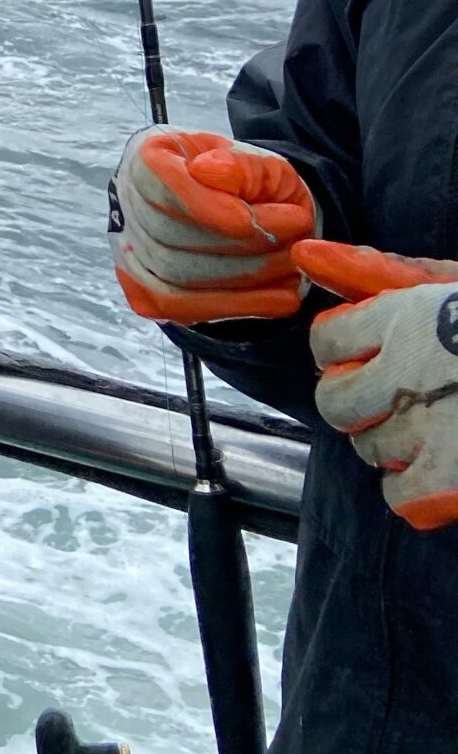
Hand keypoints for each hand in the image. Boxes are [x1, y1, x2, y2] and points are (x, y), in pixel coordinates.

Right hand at [110, 128, 317, 320]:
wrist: (238, 210)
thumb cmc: (246, 181)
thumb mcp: (258, 161)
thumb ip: (242, 164)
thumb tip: (209, 170)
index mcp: (147, 157)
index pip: (166, 186)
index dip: (215, 209)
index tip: (275, 218)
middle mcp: (125, 204)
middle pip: (172, 236)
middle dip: (245, 245)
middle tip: (299, 238)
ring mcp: (129, 252)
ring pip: (178, 277)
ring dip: (247, 277)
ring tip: (294, 264)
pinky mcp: (144, 292)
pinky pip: (183, 308)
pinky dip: (237, 306)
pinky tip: (280, 299)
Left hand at [297, 240, 457, 531]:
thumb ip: (387, 272)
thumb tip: (310, 256)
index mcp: (406, 316)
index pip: (326, 342)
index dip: (344, 353)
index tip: (367, 358)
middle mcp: (405, 371)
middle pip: (334, 402)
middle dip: (357, 405)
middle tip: (397, 402)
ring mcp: (428, 427)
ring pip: (368, 449)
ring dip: (393, 446)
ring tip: (438, 431)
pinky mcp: (452, 477)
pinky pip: (399, 497)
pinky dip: (415, 493)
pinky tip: (444, 472)